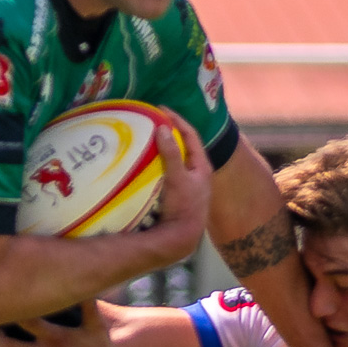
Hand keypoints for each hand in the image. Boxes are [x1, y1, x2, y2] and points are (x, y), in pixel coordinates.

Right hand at [149, 113, 211, 262]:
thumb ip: (171, 154)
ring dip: (162, 148)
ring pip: (175, 160)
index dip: (177, 120)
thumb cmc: (184, 207)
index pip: (191, 135)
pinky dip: (157, 164)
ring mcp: (186, 185)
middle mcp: (196, 174)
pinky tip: (145, 163)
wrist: (181, 237)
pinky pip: (166, 172)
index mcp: (202, 167)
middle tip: (152, 121)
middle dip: (169, 132)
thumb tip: (162, 128)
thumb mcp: (178, 178)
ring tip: (147, 138)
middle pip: (183, 146)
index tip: (161, 110)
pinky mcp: (176, 194)